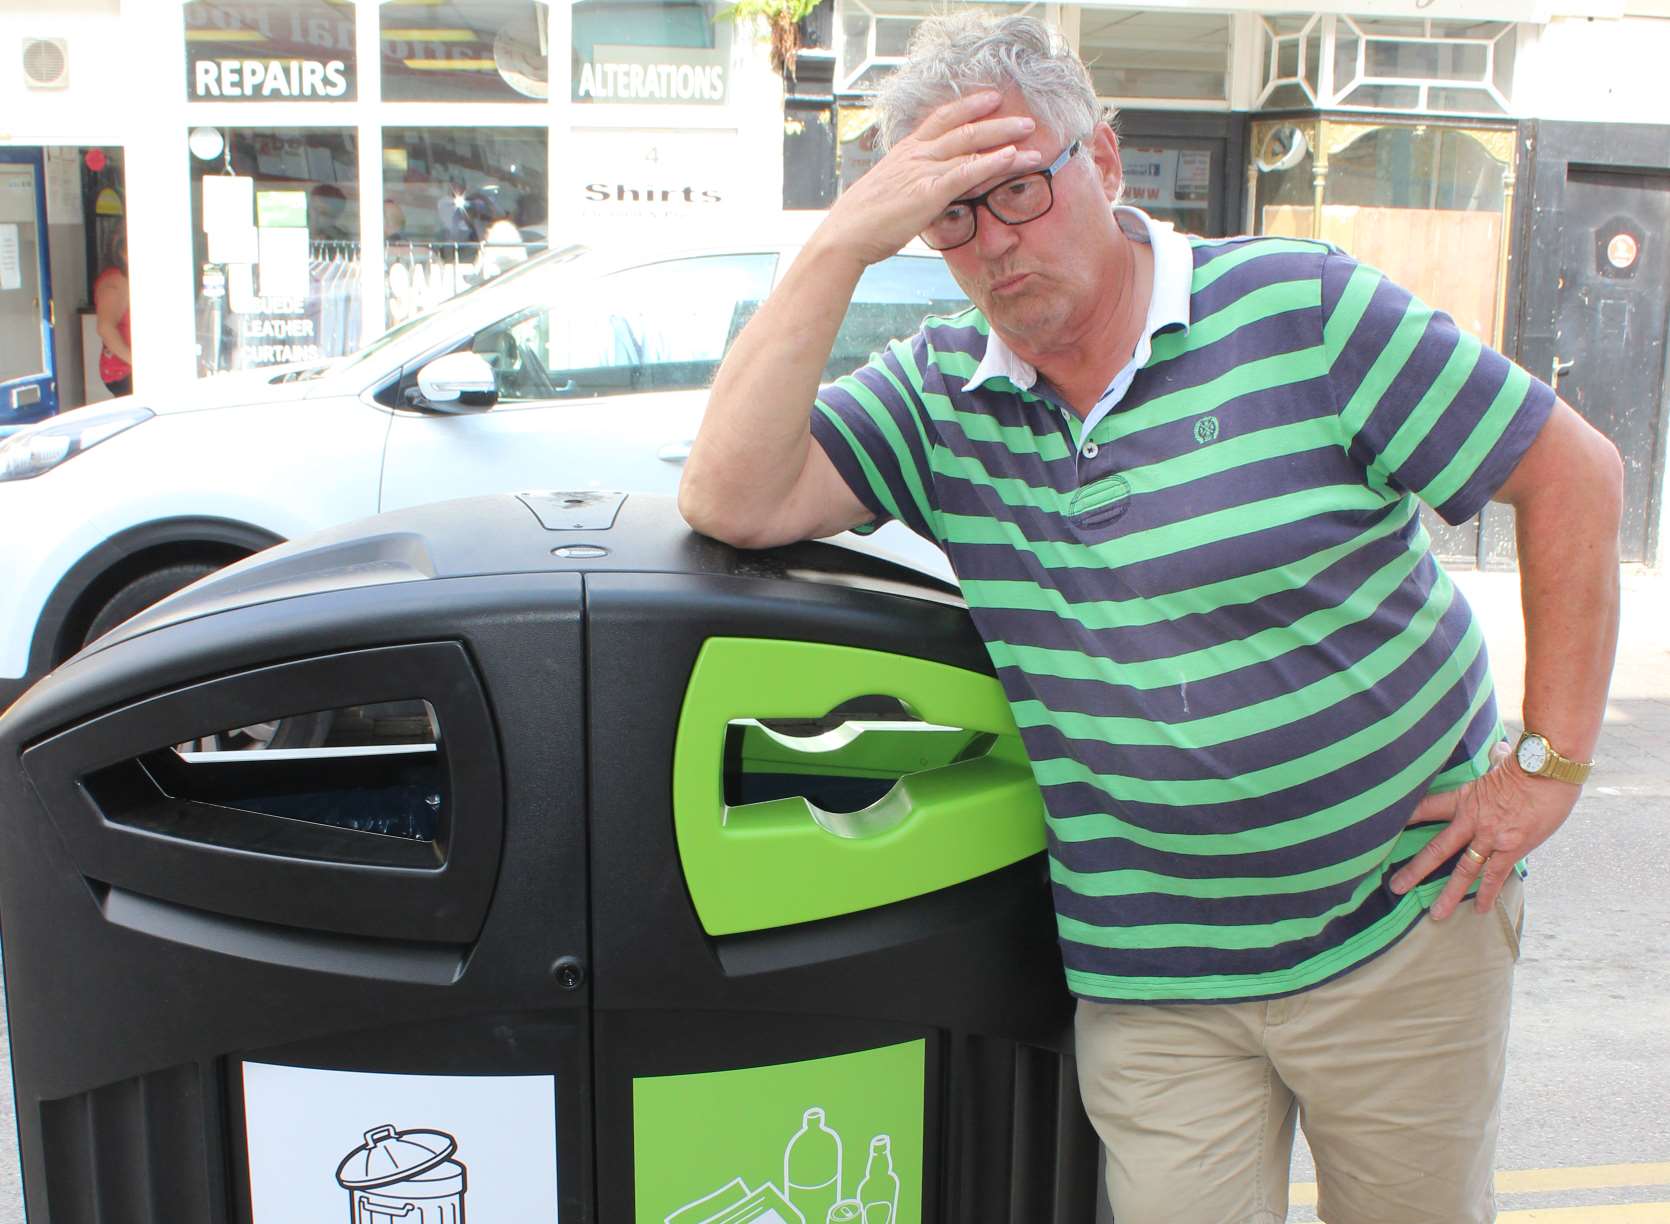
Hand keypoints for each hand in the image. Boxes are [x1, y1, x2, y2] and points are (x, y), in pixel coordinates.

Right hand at [818, 90, 1043, 266]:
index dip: (968, 106)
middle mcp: (916, 154)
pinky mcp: (929, 192)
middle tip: (1026, 119)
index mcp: (905, 151)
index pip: (941, 119)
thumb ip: (908, 184)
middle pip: (963, 128)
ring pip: (971, 147)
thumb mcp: (887, 192)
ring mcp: (923, 171)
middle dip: (998, 121)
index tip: (990, 98)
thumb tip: (919, 191)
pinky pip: (967, 172)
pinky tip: (1012, 158)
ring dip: (1005, 141)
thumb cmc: (863, 220)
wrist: (846, 235)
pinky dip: (992, 163)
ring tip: (1032, 138)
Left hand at [1388, 740, 1579, 918]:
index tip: (1382, 828)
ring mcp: (1491, 838)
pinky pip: (1496, 876)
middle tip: (1395, 887)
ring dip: (1449, 894)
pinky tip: (1481, 910)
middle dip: (1415, 870)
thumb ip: (1495, 761)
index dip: (1405, 818)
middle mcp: (1472, 821)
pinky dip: (1488, 894)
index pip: (1426, 808)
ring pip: (1463, 871)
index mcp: (1464, 798)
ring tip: (1435, 915)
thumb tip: (1500, 749)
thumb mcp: (1503, 762)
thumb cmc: (1529, 762)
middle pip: (1436, 849)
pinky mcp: (1513, 849)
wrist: (1550, 769)